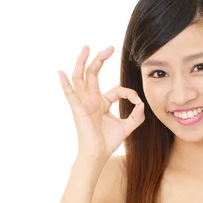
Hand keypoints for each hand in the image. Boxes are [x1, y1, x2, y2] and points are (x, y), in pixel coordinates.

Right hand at [58, 46, 144, 161]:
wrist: (98, 155)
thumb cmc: (108, 142)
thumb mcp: (127, 126)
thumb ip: (136, 116)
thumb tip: (141, 104)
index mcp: (102, 102)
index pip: (117, 90)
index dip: (130, 94)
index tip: (138, 102)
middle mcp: (91, 99)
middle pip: (94, 74)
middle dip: (101, 59)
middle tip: (110, 47)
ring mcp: (83, 103)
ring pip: (81, 78)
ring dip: (83, 62)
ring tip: (86, 48)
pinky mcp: (78, 110)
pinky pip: (70, 95)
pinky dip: (65, 84)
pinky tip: (61, 73)